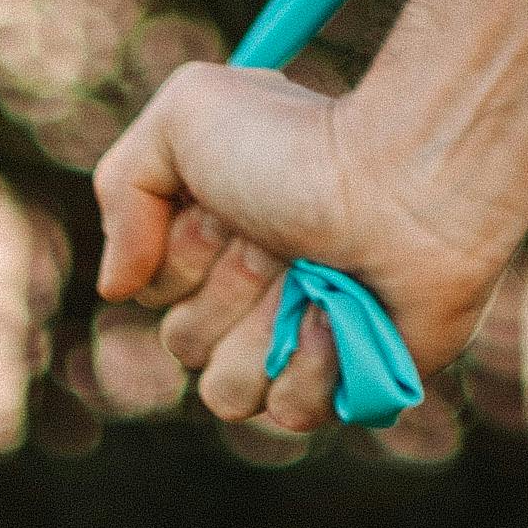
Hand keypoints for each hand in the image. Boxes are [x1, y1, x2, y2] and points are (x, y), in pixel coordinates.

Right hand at [92, 57, 518, 438]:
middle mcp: (255, 290)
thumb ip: (121, 186)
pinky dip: (315, 363)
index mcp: (219, 236)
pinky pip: (290, 412)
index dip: (181, 257)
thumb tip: (117, 288)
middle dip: (229, 290)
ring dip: (267, 329)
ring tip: (318, 276)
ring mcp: (300, 339)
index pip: (151, 293)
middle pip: (184, 345)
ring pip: (228, 393)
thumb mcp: (186, 115)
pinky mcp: (348, 381)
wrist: (410, 178)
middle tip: (280, 240)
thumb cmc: (303, 142)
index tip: (225, 208)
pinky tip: (348, 313)